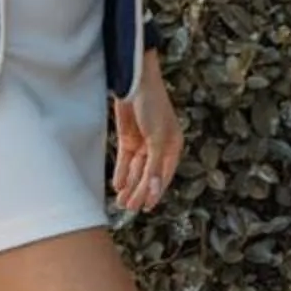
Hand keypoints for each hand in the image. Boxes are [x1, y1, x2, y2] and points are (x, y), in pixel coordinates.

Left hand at [111, 48, 182, 216]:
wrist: (136, 83)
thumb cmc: (153, 106)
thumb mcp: (157, 139)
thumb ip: (154, 167)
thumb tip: (155, 192)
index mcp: (173, 147)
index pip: (163, 175)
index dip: (155, 192)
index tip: (147, 208)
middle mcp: (159, 147)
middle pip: (148, 174)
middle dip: (139, 191)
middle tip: (129, 207)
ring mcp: (143, 143)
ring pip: (136, 170)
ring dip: (129, 185)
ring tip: (121, 201)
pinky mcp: (128, 138)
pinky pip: (125, 160)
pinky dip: (121, 172)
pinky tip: (117, 185)